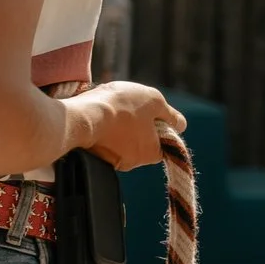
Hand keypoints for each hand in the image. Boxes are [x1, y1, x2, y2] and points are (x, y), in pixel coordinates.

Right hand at [63, 82, 185, 171]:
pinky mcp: (93, 155)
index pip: (162, 142)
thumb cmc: (122, 107)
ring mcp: (111, 160)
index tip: (149, 112)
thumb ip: (170, 114)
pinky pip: (103, 139)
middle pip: (141, 141)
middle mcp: (132, 162)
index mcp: (152, 153)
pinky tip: (98, 114)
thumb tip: (181, 125)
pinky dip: (103, 128)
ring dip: (119, 125)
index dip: (159, 126)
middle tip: (128, 107)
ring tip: (111, 108)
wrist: (83, 116)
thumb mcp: (155, 102)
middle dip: (137, 124)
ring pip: (121, 140)